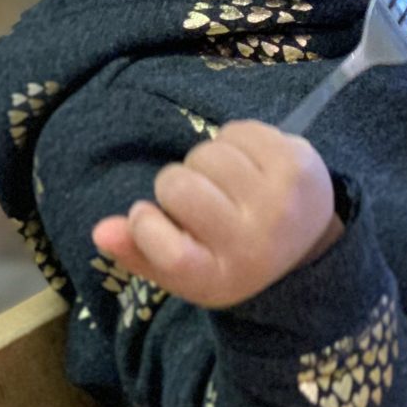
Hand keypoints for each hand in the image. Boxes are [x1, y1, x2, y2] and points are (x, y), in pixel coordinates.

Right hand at [91, 121, 342, 307]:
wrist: (306, 238)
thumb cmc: (230, 252)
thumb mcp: (185, 270)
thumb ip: (139, 253)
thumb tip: (101, 230)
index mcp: (223, 275)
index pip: (169, 253)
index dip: (145, 226)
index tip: (146, 216)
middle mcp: (255, 241)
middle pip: (179, 189)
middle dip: (173, 185)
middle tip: (195, 198)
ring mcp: (280, 200)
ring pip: (206, 155)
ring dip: (203, 162)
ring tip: (222, 181)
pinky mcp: (297, 162)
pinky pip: (236, 131)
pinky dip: (230, 141)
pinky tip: (245, 163)